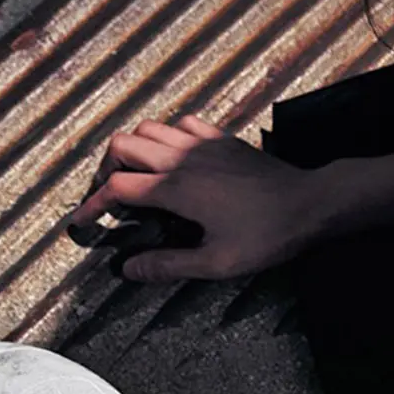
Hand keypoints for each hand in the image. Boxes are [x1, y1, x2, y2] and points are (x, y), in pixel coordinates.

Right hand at [62, 114, 342, 281]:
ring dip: (134, 148)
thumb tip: (128, 270)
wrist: (311, 203)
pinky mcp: (224, 139)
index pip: (116, 187)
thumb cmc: (267, 235)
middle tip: (111, 196)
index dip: (92, 204)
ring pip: (150, 127)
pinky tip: (175, 159)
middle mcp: (184, 158)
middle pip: (123, 144)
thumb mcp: (216, 262)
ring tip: (137, 177)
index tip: (82, 221)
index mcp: (177, 189)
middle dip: (106, 168)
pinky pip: (184, 123)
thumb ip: (168, 265)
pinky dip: (168, 135)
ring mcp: (205, 143)